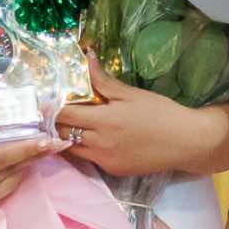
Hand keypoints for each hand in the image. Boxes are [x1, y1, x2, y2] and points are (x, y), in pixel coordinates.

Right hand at [0, 125, 65, 223]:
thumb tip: (0, 108)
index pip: (0, 157)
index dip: (26, 148)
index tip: (49, 141)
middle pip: (9, 172)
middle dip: (33, 157)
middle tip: (54, 144)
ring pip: (8, 187)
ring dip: (22, 170)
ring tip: (33, 153)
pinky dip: (8, 183)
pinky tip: (12, 170)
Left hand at [54, 56, 211, 176]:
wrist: (185, 142)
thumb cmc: (160, 112)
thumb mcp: (131, 94)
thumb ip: (104, 80)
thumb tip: (87, 57)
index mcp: (104, 120)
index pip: (65, 115)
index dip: (51, 108)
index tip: (42, 101)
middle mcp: (100, 143)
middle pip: (64, 134)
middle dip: (56, 123)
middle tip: (53, 113)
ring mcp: (105, 160)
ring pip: (73, 149)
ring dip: (67, 138)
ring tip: (69, 125)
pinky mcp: (113, 170)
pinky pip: (90, 159)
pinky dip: (85, 148)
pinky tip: (91, 138)